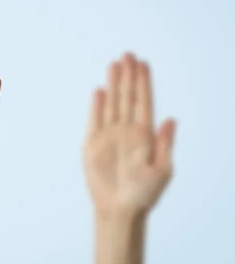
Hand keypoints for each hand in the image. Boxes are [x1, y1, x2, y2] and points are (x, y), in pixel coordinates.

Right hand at [83, 53, 175, 218]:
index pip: (144, 101)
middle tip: (128, 54)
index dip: (144, 82)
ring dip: (113, 84)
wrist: (120, 209)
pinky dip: (96, 105)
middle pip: (127, 97)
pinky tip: (99, 91)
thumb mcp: (162, 170)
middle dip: (128, 75)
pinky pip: (94, 119)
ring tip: (114, 64)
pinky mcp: (93, 144)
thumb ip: (165, 144)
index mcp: (145, 135)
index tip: (143, 63)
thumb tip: (171, 118)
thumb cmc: (144, 193)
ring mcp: (109, 135)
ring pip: (112, 103)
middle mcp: (127, 130)